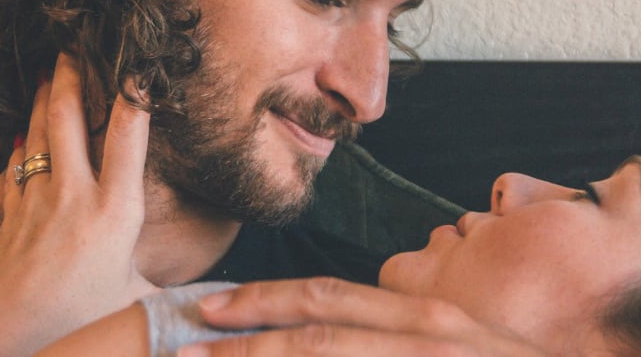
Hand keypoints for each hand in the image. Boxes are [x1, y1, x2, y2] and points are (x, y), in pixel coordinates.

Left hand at [0, 53, 157, 355]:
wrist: (4, 334)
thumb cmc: (78, 321)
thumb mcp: (136, 298)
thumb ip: (168, 277)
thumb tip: (211, 280)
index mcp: (114, 212)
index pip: (126, 138)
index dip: (133, 97)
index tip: (138, 66)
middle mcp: (73, 196)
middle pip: (67, 119)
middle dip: (70, 76)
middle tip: (73, 44)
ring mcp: (36, 201)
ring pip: (35, 135)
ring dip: (40, 100)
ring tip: (46, 73)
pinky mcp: (10, 213)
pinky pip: (12, 168)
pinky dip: (17, 148)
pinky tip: (19, 140)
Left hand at [177, 278, 547, 356]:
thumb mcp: (458, 342)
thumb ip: (406, 332)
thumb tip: (345, 332)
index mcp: (424, 317)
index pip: (327, 297)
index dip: (262, 299)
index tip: (210, 305)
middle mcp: (426, 334)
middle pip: (317, 329)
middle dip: (245, 337)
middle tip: (182, 343)